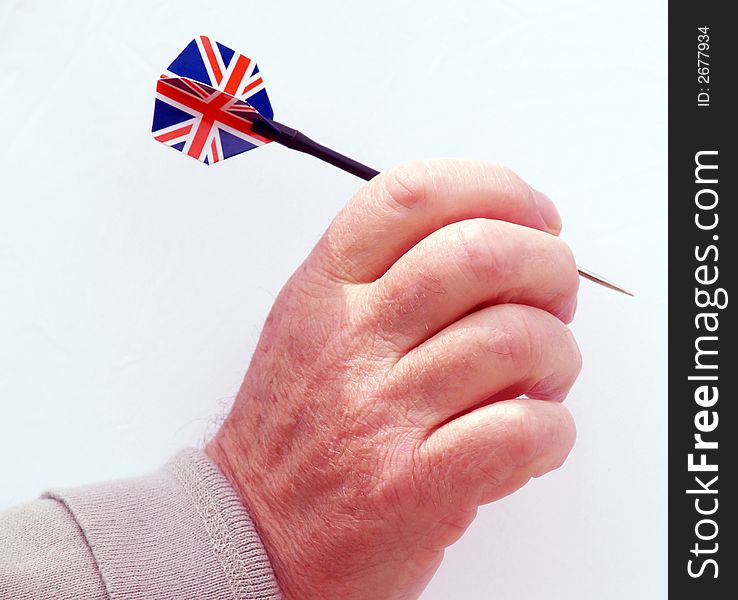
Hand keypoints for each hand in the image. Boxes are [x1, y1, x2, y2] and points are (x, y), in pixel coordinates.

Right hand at [206, 159, 580, 599]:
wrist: (252, 530)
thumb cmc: (296, 428)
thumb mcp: (313, 323)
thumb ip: (388, 272)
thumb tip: (501, 237)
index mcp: (325, 290)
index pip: (412, 195)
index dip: (496, 189)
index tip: (533, 216)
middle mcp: (349, 340)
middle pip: (479, 254)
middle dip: (549, 264)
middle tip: (556, 292)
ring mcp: (378, 411)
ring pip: (515, 339)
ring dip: (558, 353)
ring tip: (544, 376)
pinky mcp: (411, 483)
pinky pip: (520, 431)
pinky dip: (553, 428)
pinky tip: (534, 434)